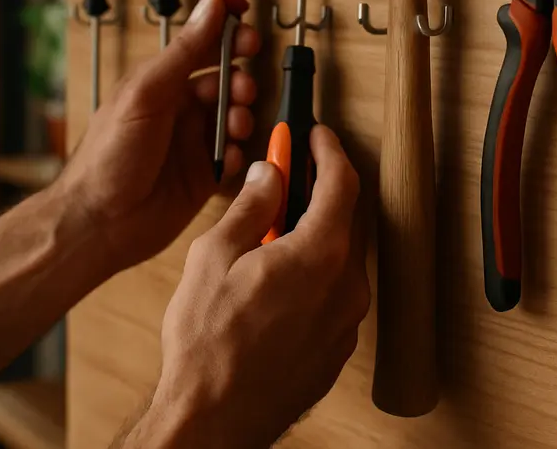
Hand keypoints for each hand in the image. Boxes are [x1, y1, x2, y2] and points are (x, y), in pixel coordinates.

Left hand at [56, 0, 260, 271]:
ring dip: (241, 118)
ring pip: (234, 120)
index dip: (229, 40)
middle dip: (239, 84)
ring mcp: (192, 144)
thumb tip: (210, 6)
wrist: (99, 223)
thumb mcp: (146, 93)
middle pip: (225, 84)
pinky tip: (225, 160)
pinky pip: (234, 158)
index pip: (203, 48)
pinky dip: (236, 156)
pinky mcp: (203, 178)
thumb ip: (184, 51)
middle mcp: (178, 110)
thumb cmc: (108, 157)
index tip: (250, 38)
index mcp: (160, 84)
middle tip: (241, 91)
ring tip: (234, 127)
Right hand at [133, 127, 367, 448]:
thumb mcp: (214, 257)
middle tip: (288, 176)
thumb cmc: (208, 345)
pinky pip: (336, 292)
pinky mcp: (338, 346)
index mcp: (320, 256)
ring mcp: (347, 320)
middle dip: (320, 190)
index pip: (342, 182)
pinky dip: (316, 271)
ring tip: (270, 236)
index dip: (329, 151)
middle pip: (347, 218)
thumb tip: (268, 176)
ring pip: (342, 257)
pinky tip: (278, 279)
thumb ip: (249, 208)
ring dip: (315, 234)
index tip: (316, 136)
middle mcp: (346, 287)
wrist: (215, 420)